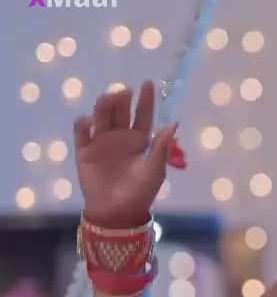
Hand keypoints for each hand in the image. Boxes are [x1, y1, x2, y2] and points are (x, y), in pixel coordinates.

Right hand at [73, 80, 178, 227]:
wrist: (117, 212)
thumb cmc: (141, 192)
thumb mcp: (155, 170)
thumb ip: (161, 147)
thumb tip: (174, 123)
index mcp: (140, 139)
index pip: (143, 115)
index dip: (145, 100)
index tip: (147, 83)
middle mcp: (121, 136)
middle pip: (120, 112)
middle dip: (122, 99)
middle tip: (124, 90)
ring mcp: (102, 142)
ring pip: (101, 117)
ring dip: (104, 106)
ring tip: (109, 98)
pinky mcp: (85, 151)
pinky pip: (82, 132)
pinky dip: (84, 124)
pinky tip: (89, 121)